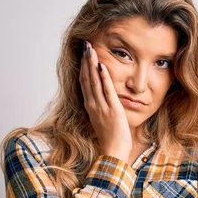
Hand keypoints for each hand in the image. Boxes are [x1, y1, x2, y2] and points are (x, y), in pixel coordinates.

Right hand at [80, 41, 131, 160]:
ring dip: (92, 64)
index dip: (84, 67)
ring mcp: (101, 107)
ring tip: (91, 50)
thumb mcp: (103, 118)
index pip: (84, 82)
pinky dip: (104, 78)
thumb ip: (101, 106)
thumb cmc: (110, 137)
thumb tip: (101, 96)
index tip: (84, 54)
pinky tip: (102, 66)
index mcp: (90, 106)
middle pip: (87, 78)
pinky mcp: (112, 109)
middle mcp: (93, 104)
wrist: (113, 151)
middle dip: (86, 61)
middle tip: (86, 45)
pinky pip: (107, 91)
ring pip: (94, 81)